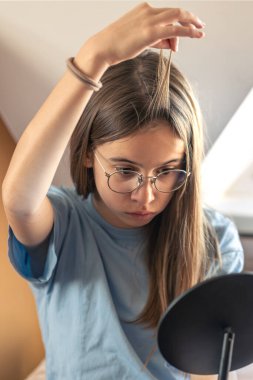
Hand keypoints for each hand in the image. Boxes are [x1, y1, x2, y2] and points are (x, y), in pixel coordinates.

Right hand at [79, 2, 204, 66]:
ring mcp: (149, 20)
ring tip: (198, 34)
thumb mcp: (138, 39)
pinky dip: (188, 32)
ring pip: (178, 17)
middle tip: (200, 25)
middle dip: (190, 18)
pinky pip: (175, 30)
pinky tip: (196, 34)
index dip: (178, 22)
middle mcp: (148, 11)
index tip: (184, 31)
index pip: (166, 13)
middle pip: (175, 11)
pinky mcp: (151, 32)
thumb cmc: (117, 45)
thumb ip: (155, 39)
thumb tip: (170, 43)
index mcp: (143, 10)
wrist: (103, 48)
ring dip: (190, 26)